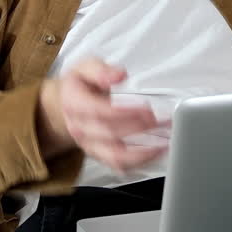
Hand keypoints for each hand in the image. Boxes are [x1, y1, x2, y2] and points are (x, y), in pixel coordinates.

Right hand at [37, 58, 168, 173]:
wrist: (66, 104)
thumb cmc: (81, 84)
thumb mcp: (86, 67)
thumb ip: (101, 70)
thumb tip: (118, 75)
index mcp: (75, 104)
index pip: (99, 111)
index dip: (124, 111)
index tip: (146, 107)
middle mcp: (80, 128)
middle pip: (111, 133)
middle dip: (139, 127)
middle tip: (162, 119)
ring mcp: (90, 144)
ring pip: (115, 155)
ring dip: (143, 151)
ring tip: (165, 142)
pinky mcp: (99, 155)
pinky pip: (119, 164)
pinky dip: (139, 161)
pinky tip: (156, 152)